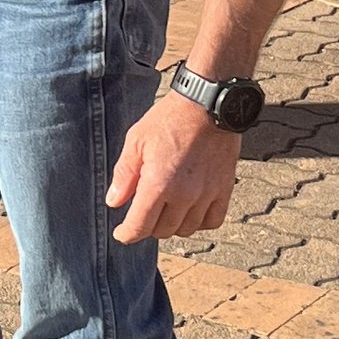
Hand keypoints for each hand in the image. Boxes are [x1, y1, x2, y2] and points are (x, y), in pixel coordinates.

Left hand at [107, 93, 242, 243]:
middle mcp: (184, 195)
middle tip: (143, 213)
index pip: (140, 226)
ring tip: (165, 210)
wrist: (208, 104)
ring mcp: (207, 194)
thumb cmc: (169, 119)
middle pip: (163, 231)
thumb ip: (124, 175)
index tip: (122, 234)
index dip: (127, 234)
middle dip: (148, 227)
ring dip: (172, 225)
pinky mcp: (224, 188)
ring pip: (187, 229)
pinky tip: (190, 211)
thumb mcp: (136, 141)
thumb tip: (114, 201)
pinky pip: (213, 221)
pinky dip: (199, 222)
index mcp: (158, 184)